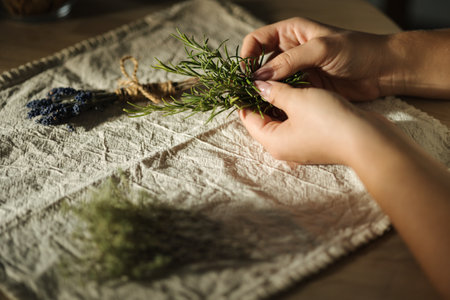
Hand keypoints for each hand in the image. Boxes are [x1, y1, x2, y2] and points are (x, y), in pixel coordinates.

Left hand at [239, 80, 367, 164]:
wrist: (367, 139)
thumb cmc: (329, 121)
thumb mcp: (297, 100)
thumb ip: (274, 91)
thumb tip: (257, 86)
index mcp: (272, 142)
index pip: (248, 118)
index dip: (244, 97)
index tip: (245, 77)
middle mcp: (282, 147)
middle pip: (263, 118)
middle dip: (261, 96)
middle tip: (262, 72)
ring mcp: (299, 144)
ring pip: (280, 118)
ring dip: (278, 99)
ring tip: (278, 75)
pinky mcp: (313, 139)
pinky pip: (296, 120)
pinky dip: (293, 105)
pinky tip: (296, 87)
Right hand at [241, 17, 394, 100]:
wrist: (383, 70)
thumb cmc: (357, 50)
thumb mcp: (321, 49)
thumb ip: (290, 61)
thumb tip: (260, 76)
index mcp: (291, 33)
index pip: (257, 40)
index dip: (247, 55)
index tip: (245, 74)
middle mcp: (290, 51)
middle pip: (260, 64)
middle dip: (252, 78)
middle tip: (247, 95)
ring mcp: (297, 71)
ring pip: (271, 82)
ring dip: (263, 93)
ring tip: (257, 106)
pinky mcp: (305, 88)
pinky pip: (284, 95)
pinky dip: (277, 102)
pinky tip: (273, 111)